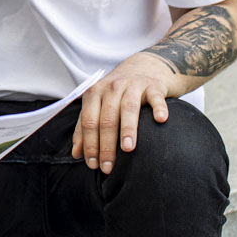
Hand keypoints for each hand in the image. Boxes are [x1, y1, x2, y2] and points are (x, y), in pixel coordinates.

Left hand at [71, 53, 176, 174]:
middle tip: (108, 167)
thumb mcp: (98, 106)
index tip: (93, 165)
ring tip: (128, 149)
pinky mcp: (154, 86)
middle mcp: (112, 87)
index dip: (89, 144)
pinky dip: (159, 108)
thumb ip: (84, 127)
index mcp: (94, 93)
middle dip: (106, 145)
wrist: (143, 68)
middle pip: (107, 118)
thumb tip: (76, 154)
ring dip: (127, 129)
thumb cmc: (117, 94)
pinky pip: (156, 97)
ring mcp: (133, 85)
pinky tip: (161, 120)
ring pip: (128, 108)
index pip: (88, 121)